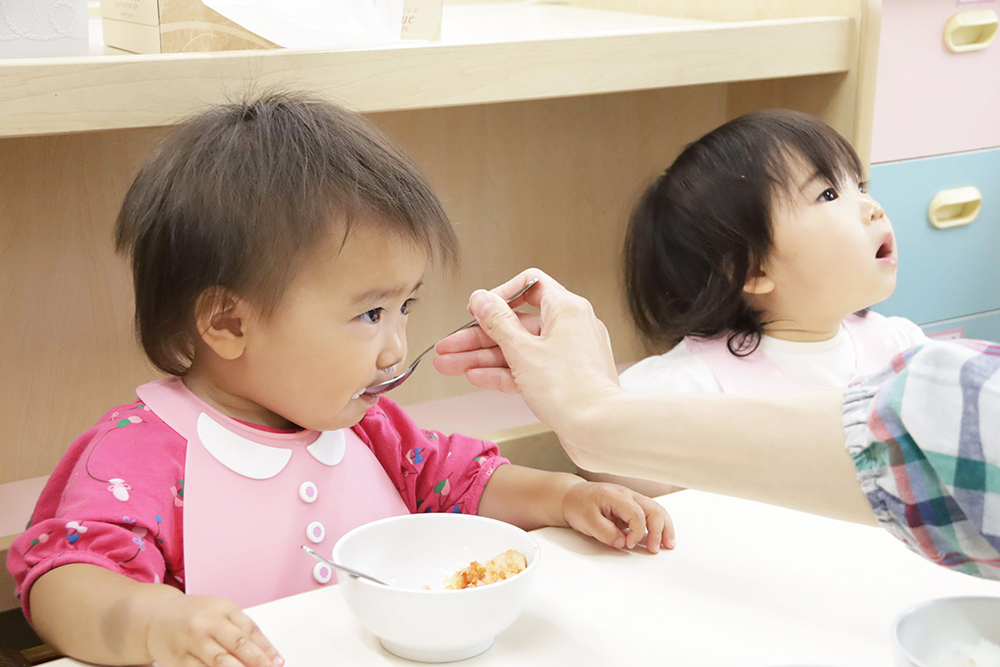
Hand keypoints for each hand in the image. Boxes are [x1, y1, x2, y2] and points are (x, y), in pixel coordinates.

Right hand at [146, 593, 282, 666]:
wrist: (156, 616)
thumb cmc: (196, 616)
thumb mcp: (222, 613)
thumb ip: (245, 631)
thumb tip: (272, 656)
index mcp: (222, 609)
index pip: (250, 631)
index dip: (266, 649)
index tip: (277, 663)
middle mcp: (206, 623)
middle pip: (237, 645)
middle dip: (256, 662)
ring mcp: (190, 642)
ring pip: (219, 662)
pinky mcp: (177, 659)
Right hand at [433, 268, 620, 440]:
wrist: (599, 430)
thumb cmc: (572, 390)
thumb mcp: (523, 351)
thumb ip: (498, 323)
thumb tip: (482, 299)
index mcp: (566, 309)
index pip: (530, 285)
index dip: (500, 295)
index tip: (479, 309)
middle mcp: (570, 327)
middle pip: (515, 324)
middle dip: (477, 337)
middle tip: (449, 346)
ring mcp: (567, 354)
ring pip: (517, 350)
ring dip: (482, 358)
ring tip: (450, 365)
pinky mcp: (563, 379)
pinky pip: (528, 368)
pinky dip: (504, 372)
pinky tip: (477, 376)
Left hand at [562, 482, 674, 553]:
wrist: (571, 497)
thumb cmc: (578, 505)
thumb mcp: (586, 520)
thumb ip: (604, 532)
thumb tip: (621, 542)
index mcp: (616, 495)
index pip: (636, 513)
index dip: (636, 532)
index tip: (628, 544)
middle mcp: (628, 495)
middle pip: (654, 510)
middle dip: (659, 530)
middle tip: (655, 549)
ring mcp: (631, 500)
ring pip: (656, 510)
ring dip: (664, 527)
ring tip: (668, 544)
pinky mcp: (632, 508)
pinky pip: (650, 515)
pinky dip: (658, 526)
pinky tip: (661, 537)